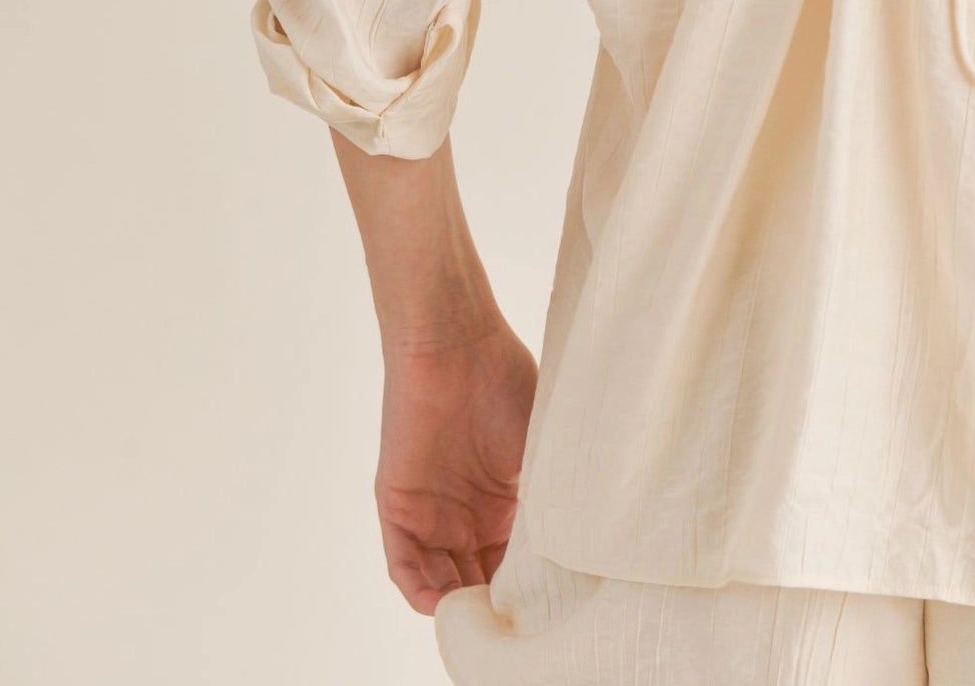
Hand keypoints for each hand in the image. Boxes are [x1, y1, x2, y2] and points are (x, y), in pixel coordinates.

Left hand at [375, 319, 538, 615]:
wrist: (456, 340)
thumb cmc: (506, 382)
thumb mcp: (539, 451)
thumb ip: (548, 502)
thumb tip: (578, 558)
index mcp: (502, 503)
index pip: (511, 566)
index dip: (523, 594)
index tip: (544, 616)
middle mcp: (465, 514)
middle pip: (475, 581)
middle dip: (490, 610)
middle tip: (511, 633)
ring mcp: (430, 511)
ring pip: (440, 580)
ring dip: (457, 608)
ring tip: (480, 628)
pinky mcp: (396, 504)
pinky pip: (403, 563)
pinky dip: (420, 591)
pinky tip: (442, 607)